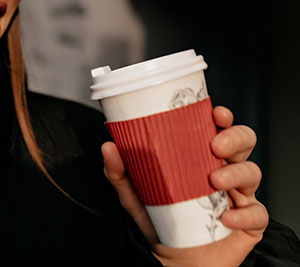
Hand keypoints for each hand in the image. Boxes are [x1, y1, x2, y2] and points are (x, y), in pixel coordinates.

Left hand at [102, 106, 268, 265]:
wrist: (173, 259)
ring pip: (252, 172)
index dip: (223, 119)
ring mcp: (240, 196)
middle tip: (215, 146)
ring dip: (236, 173)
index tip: (216, 114)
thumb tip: (108, 147)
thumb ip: (121, 173)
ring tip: (215, 181)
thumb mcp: (135, 196)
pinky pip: (257, 214)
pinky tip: (226, 217)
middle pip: (244, 143)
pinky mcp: (249, 223)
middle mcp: (224, 172)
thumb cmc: (161, 222)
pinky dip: (244, 215)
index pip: (218, 130)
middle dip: (235, 138)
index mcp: (201, 159)